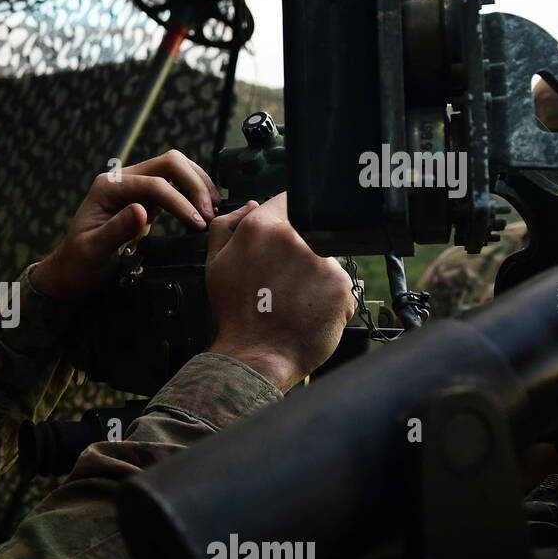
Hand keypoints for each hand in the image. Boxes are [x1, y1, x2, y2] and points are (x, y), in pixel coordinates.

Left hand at [31, 150, 218, 300]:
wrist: (72, 271)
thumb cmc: (79, 262)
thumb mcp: (93, 250)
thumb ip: (116, 230)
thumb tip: (142, 211)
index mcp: (108, 186)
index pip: (153, 182)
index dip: (179, 200)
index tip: (196, 222)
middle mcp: (123, 180)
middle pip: (169, 163)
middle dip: (194, 184)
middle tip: (209, 213)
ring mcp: (136, 187)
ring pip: (176, 170)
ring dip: (198, 186)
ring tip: (212, 211)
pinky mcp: (146, 200)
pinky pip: (175, 187)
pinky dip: (193, 195)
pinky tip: (203, 211)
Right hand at [204, 193, 356, 392]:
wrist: (256, 357)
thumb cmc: (236, 315)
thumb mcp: (215, 265)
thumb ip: (227, 227)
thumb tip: (249, 205)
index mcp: (260, 228)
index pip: (288, 201)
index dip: (288, 217)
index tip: (286, 236)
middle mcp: (294, 238)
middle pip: (309, 231)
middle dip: (301, 250)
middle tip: (285, 281)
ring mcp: (321, 261)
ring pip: (326, 258)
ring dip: (316, 275)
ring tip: (295, 301)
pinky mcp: (342, 285)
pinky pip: (340, 285)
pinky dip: (329, 298)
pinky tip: (310, 312)